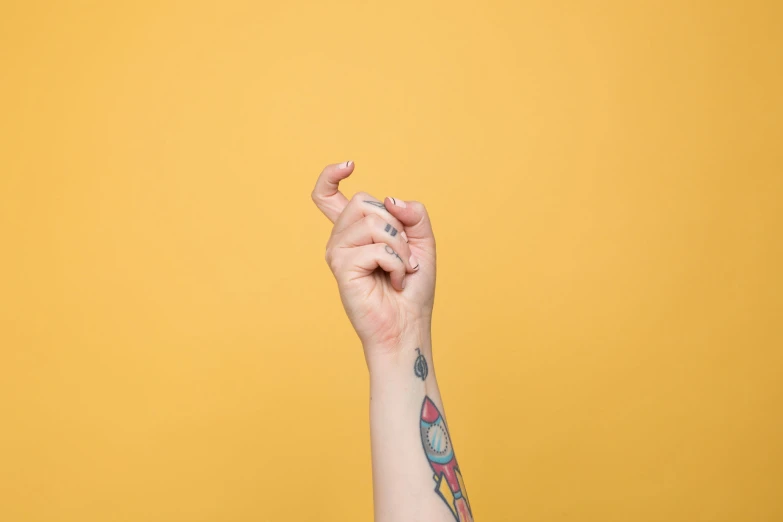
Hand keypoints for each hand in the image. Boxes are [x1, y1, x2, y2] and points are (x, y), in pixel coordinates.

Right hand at [311, 161, 435, 362]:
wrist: (407, 325)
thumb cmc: (412, 288)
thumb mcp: (422, 242)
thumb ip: (412, 214)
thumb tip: (390, 200)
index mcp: (354, 231)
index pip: (327, 197)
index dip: (331, 176)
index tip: (348, 165)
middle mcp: (340, 239)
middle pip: (364, 202)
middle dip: (395, 225)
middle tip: (402, 254)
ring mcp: (338, 252)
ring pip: (372, 221)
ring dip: (399, 246)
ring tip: (401, 269)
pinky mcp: (341, 267)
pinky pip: (378, 247)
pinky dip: (397, 263)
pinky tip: (395, 280)